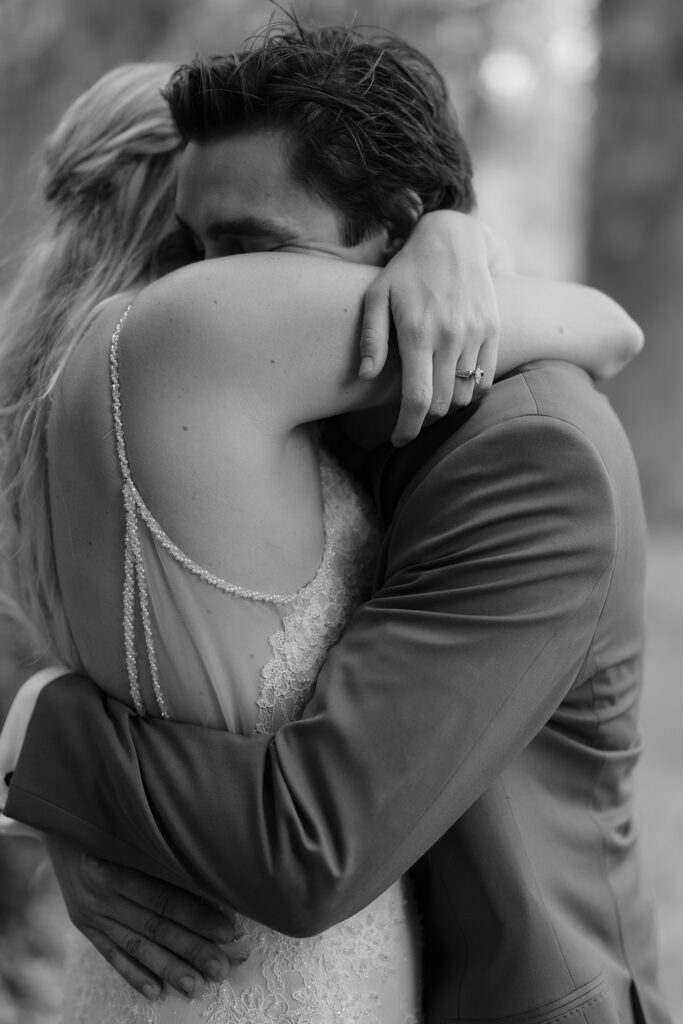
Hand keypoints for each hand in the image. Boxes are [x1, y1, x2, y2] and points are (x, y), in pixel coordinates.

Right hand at [47, 835, 242, 1000]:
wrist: (60, 820)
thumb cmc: (105, 817)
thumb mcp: (128, 826)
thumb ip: (157, 850)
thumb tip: (206, 872)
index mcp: (113, 868)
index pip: (163, 899)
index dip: (196, 916)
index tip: (226, 932)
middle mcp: (99, 896)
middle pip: (153, 927)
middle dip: (190, 949)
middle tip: (219, 968)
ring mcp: (90, 914)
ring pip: (136, 946)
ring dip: (167, 968)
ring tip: (195, 986)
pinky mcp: (85, 926)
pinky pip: (111, 954)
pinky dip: (133, 973)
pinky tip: (155, 991)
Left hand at [359, 211, 499, 445]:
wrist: (453, 239)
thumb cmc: (406, 271)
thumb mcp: (377, 296)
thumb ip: (371, 337)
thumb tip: (364, 375)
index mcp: (417, 332)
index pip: (418, 398)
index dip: (408, 428)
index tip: (399, 440)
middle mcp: (450, 336)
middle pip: (442, 404)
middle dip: (424, 419)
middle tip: (410, 418)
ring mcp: (476, 334)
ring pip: (464, 395)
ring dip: (446, 404)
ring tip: (430, 396)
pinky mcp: (493, 331)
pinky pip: (486, 380)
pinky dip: (470, 391)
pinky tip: (452, 383)